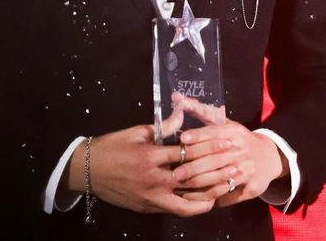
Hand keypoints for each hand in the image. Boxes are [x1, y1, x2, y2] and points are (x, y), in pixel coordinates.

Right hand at [62, 108, 217, 216]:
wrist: (88, 171)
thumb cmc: (112, 146)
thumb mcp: (136, 132)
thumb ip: (162, 128)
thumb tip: (182, 116)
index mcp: (150, 155)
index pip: (188, 151)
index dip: (210, 146)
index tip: (228, 140)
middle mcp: (154, 179)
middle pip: (194, 176)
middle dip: (218, 169)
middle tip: (237, 162)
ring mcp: (152, 197)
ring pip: (189, 200)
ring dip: (211, 191)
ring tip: (229, 183)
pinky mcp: (150, 208)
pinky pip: (178, 210)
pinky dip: (195, 207)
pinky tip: (208, 200)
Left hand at [171, 95, 287, 206]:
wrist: (268, 157)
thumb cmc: (238, 138)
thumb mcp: (224, 123)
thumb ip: (200, 111)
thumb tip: (176, 96)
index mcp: (235, 132)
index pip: (215, 132)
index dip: (199, 136)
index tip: (182, 140)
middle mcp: (242, 150)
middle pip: (216, 159)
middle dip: (194, 167)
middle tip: (175, 173)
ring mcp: (248, 170)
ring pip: (221, 179)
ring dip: (200, 185)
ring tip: (182, 187)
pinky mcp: (251, 187)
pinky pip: (229, 195)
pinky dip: (212, 198)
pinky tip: (197, 198)